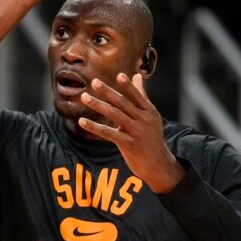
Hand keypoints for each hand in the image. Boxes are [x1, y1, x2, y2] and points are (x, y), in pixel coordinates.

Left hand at [78, 73, 184, 193]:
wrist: (158, 164)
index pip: (137, 96)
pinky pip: (108, 133)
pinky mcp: (128, 144)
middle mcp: (143, 120)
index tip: (119, 75)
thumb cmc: (151, 137)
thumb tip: (137, 76)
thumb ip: (142, 95)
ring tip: (84, 97)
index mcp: (149, 111)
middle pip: (123, 103)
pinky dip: (94, 126)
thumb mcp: (150, 116)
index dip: (128, 86)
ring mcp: (136, 132)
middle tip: (94, 82)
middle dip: (108, 92)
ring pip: (114, 115)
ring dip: (98, 105)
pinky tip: (82, 121)